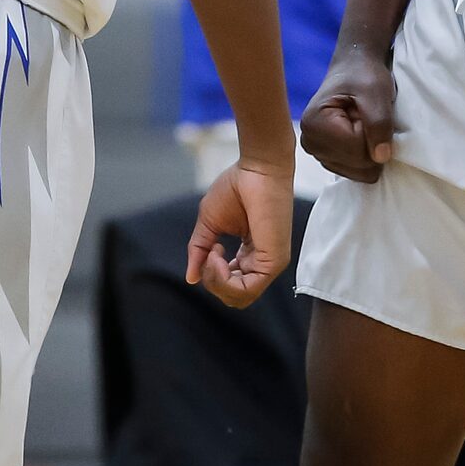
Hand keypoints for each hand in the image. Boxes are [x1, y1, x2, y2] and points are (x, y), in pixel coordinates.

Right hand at [186, 158, 293, 307]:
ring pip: (239, 298)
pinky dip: (225, 280)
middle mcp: (261, 262)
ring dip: (216, 281)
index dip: (212, 274)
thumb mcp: (209, 222)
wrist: (257, 167)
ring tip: (213, 253)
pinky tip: (218, 256)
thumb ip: (200, 250)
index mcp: (249, 254)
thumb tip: (191, 278)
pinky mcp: (273, 262)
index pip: (230, 284)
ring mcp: (269, 264)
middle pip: (234, 296)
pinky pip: (247, 290)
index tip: (210, 247)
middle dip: (212, 281)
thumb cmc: (237, 187)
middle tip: (209, 253)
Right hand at [299, 46, 394, 183]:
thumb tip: (381, 157)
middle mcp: (309, 142)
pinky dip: (365, 154)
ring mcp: (318, 153)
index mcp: (314, 124)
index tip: (365, 109)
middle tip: (364, 116)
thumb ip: (379, 123)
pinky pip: (358, 172)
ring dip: (369, 148)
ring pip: (359, 173)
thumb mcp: (376, 93)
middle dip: (370, 142)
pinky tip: (359, 132)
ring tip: (362, 122)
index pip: (356, 151)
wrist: (355, 67)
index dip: (372, 133)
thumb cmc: (364, 75)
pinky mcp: (328, 158)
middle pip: (357, 166)